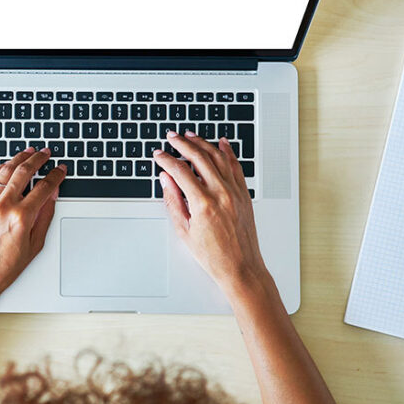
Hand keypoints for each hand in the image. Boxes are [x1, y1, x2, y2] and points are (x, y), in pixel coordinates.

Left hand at [0, 148, 66, 304]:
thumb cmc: (5, 267)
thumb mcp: (35, 244)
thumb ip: (45, 216)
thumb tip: (51, 195)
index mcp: (21, 217)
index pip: (44, 187)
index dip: (55, 175)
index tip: (60, 169)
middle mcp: (3, 207)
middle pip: (24, 172)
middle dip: (38, 160)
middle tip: (46, 154)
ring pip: (5, 171)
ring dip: (19, 159)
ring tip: (28, 153)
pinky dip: (0, 169)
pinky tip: (8, 165)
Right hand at [153, 130, 270, 302]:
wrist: (240, 267)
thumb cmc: (213, 255)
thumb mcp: (184, 230)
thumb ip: (173, 201)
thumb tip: (166, 180)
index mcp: (203, 204)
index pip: (180, 171)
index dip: (167, 160)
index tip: (159, 155)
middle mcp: (221, 193)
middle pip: (199, 158)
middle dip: (183, 144)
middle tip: (172, 137)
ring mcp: (235, 192)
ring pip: (218, 157)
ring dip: (203, 143)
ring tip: (191, 136)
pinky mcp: (244, 194)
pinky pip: (235, 166)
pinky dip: (228, 152)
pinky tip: (221, 143)